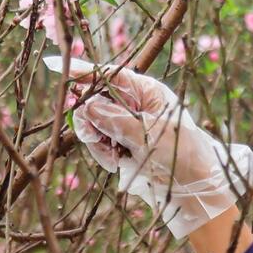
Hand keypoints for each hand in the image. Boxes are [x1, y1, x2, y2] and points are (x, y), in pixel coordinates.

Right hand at [67, 67, 252, 239]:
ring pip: (93, 123)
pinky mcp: (123, 142)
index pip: (110, 75)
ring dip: (97, 141)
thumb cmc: (180, 153)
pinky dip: (102, 153)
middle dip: (89, 118)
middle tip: (92, 136)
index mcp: (146, 91)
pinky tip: (116, 163)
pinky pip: (99, 142)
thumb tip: (87, 106)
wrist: (194, 186)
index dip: (84, 72)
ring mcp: (127, 123)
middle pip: (95, 99)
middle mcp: (134, 104)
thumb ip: (116, 119)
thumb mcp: (148, 134)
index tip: (58, 66)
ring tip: (114, 157)